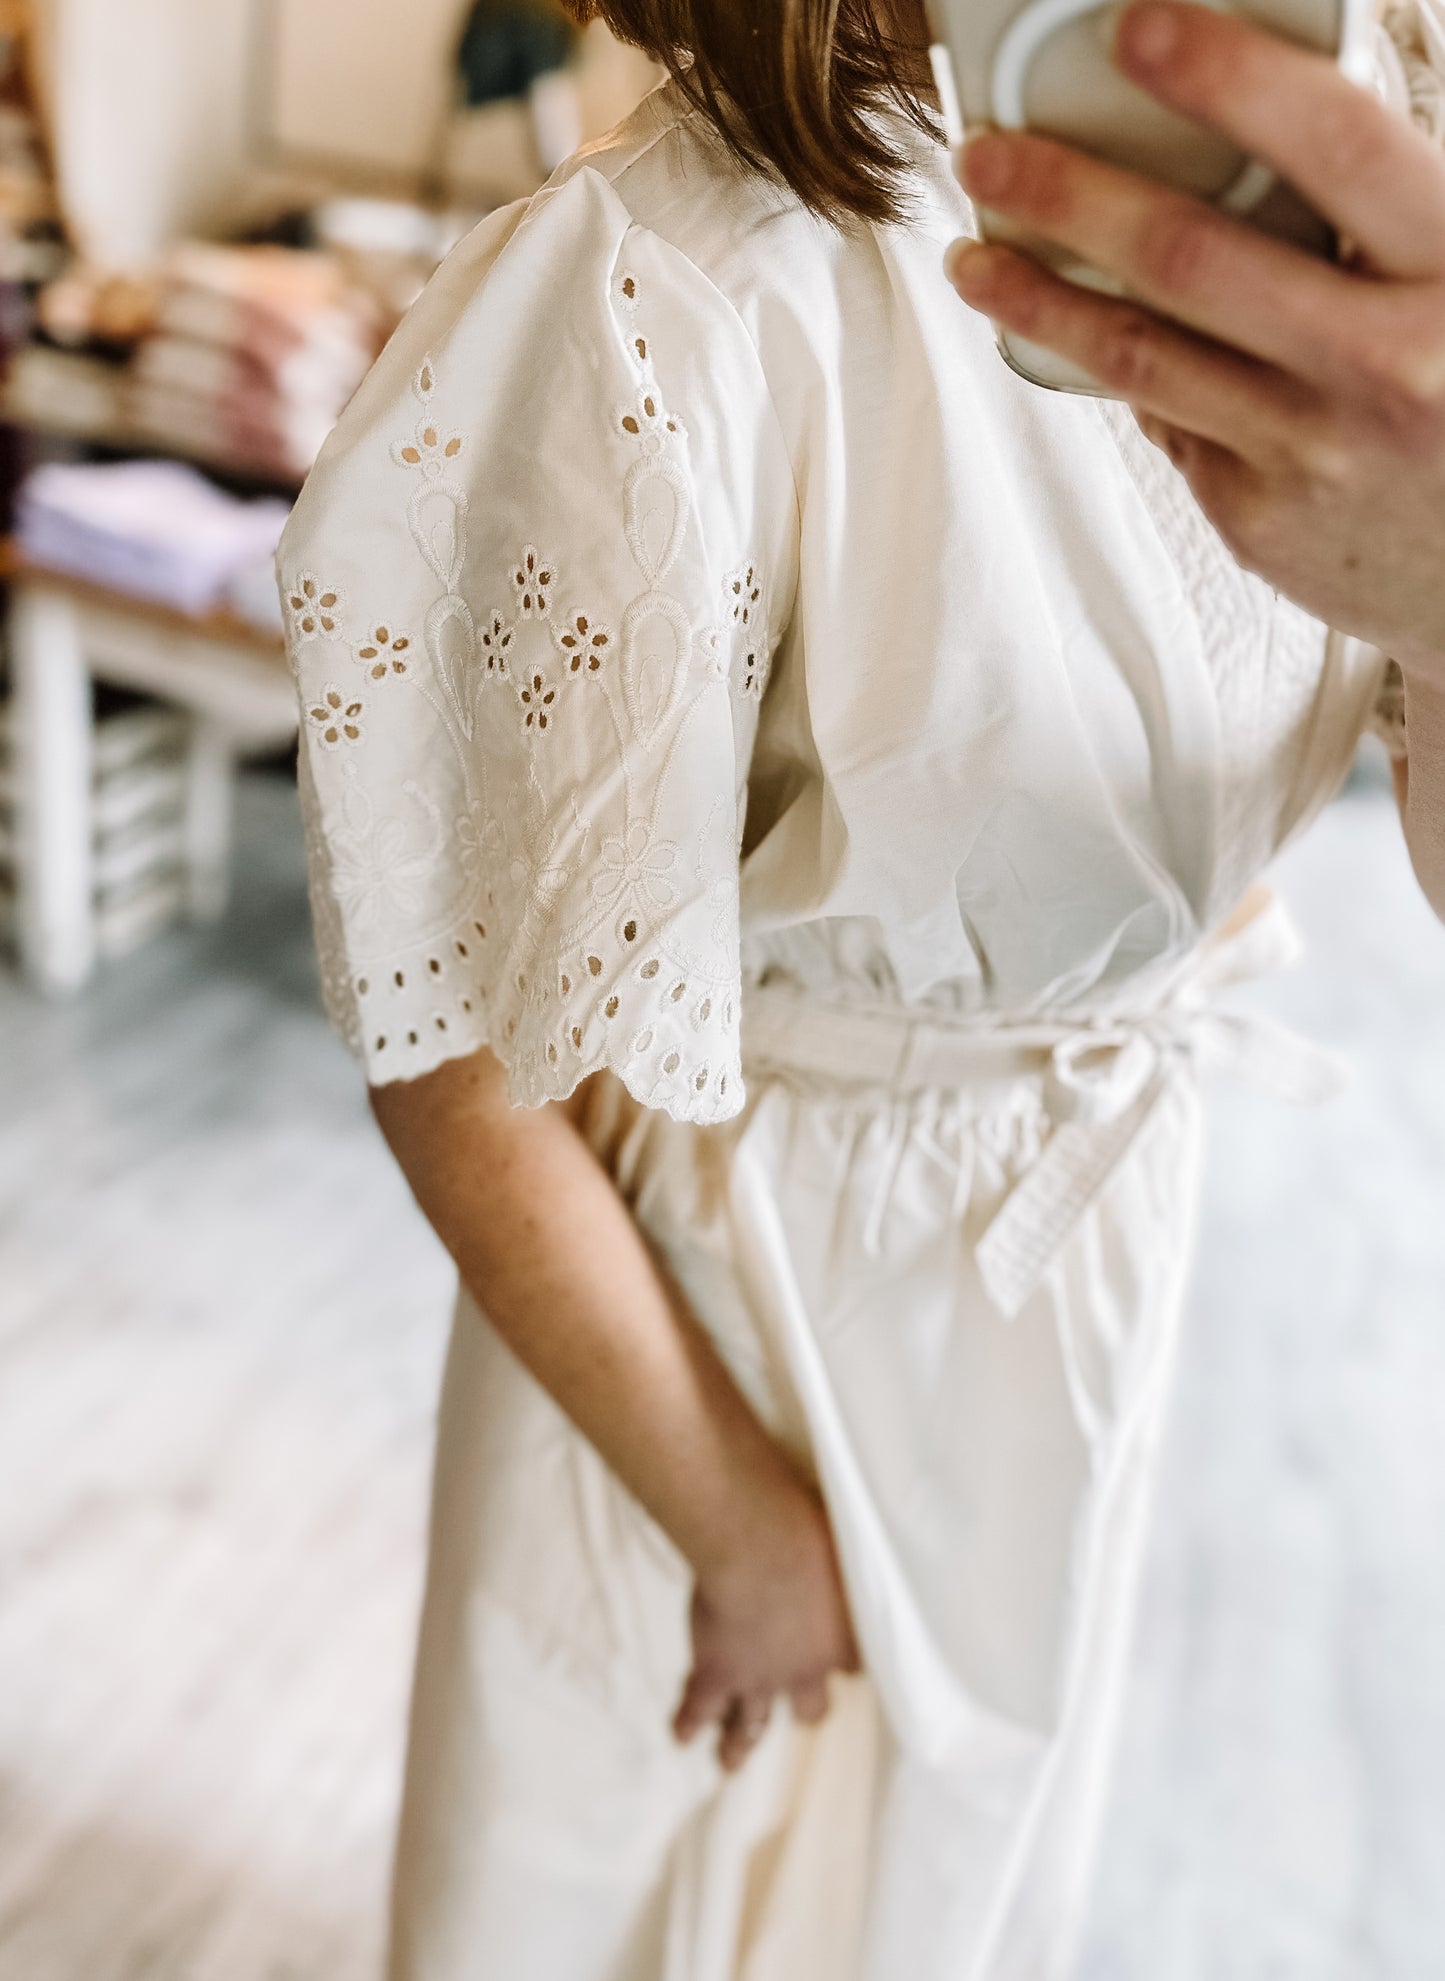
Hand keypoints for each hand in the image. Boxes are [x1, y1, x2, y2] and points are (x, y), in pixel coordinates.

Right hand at [673, 1483, 860, 1771]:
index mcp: (846, 1641)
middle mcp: (807, 1671)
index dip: (845, 1658)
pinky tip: (682, 1736)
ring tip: (730, 1761)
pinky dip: (688, 1723)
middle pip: (814, 1707)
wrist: (760, 1541)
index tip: (842, 1653)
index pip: (854, 1665)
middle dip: (808, 1706)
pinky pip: (700, 1709)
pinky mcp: (716, 1673)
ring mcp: (759, 1678)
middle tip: (806, 1713)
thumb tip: (868, 1533)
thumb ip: (856, 1553)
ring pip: (753, 1726)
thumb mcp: (850, 1539)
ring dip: (740, 1745)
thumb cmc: (812, 1526)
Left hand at [947, 0, 1444, 673]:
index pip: (1335, 143)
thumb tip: (1254, 136)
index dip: (1228, 77)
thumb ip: (1388, 212)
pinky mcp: (1259, 520)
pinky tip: (1077, 340)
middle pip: (1190, 256)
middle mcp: (1381, 366)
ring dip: (1039, 299)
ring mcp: (1310, 453)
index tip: (1139, 30)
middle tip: (987, 156)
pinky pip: (1170, 423)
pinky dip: (1124, 375)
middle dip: (1068, 195)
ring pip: (1142, 355)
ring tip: (975, 258)